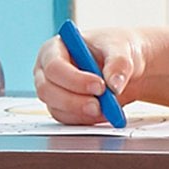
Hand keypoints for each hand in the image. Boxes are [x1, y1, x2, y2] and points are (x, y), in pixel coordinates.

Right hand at [32, 24, 149, 123]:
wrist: (121, 65)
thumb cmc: (112, 48)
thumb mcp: (120, 48)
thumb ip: (118, 63)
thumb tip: (114, 84)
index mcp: (54, 49)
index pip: (54, 66)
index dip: (74, 79)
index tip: (100, 86)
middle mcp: (47, 72)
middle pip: (47, 90)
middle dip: (73, 101)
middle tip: (100, 105)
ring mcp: (53, 92)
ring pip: (56, 108)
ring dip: (81, 112)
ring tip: (106, 109)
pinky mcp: (62, 109)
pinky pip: (68, 120)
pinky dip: (86, 120)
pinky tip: (103, 113)